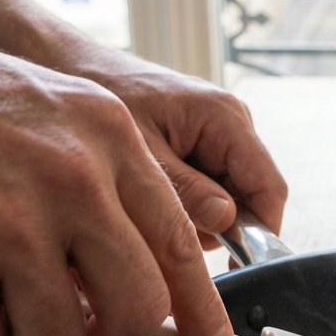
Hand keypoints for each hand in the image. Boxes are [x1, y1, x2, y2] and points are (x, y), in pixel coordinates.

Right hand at [0, 0, 235, 335]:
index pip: (180, 245)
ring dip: (17, 323)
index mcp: (106, 134)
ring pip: (58, 335)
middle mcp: (75, 178)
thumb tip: (141, 280)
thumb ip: (100, 187)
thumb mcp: (39, 112)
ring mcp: (15, 227)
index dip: (200, 309)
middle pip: (139, 308)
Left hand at [63, 53, 288, 250]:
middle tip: (166, 233)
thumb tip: (226, 222)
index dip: (260, 234)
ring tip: (148, 206)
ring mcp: (214, 136)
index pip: (269, 189)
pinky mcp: (196, 145)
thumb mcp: (141, 153)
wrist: (67, 66)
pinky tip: (148, 197)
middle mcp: (230, 125)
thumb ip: (186, 190)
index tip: (239, 268)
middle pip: (249, 199)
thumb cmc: (100, 97)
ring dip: (194, 218)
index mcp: (225, 118)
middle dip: (215, 227)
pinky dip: (181, 205)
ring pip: (226, 200)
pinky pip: (205, 189)